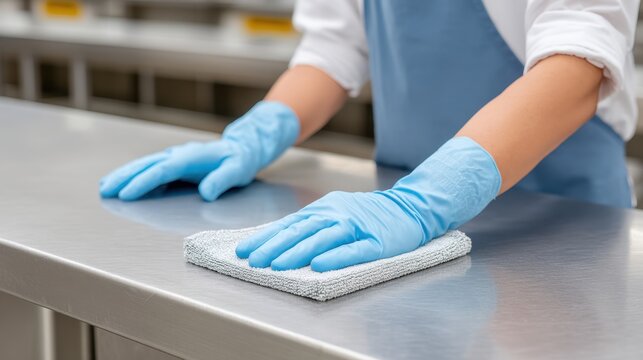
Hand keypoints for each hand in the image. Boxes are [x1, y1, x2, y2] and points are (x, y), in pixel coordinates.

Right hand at [99, 101, 299, 200]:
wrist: (243, 147)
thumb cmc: (240, 160)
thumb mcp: (237, 170)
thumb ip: (221, 181)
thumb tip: (206, 192)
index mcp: (190, 157)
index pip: (162, 170)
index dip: (143, 182)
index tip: (126, 194)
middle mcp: (179, 154)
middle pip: (146, 165)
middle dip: (124, 177)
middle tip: (105, 190)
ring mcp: (175, 156)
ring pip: (144, 164)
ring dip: (124, 174)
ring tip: (105, 186)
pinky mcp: (175, 162)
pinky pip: (151, 168)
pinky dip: (135, 174)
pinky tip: (124, 183)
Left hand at [236, 190, 427, 271]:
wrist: (408, 207)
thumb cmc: (366, 214)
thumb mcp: (334, 213)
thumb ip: (309, 225)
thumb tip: (275, 240)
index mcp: (323, 210)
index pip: (289, 224)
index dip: (266, 237)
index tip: (244, 250)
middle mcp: (336, 215)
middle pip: (301, 230)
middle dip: (274, 245)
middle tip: (254, 260)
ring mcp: (356, 227)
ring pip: (322, 239)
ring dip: (298, 252)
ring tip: (278, 265)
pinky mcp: (376, 241)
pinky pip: (354, 250)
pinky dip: (336, 257)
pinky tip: (319, 265)